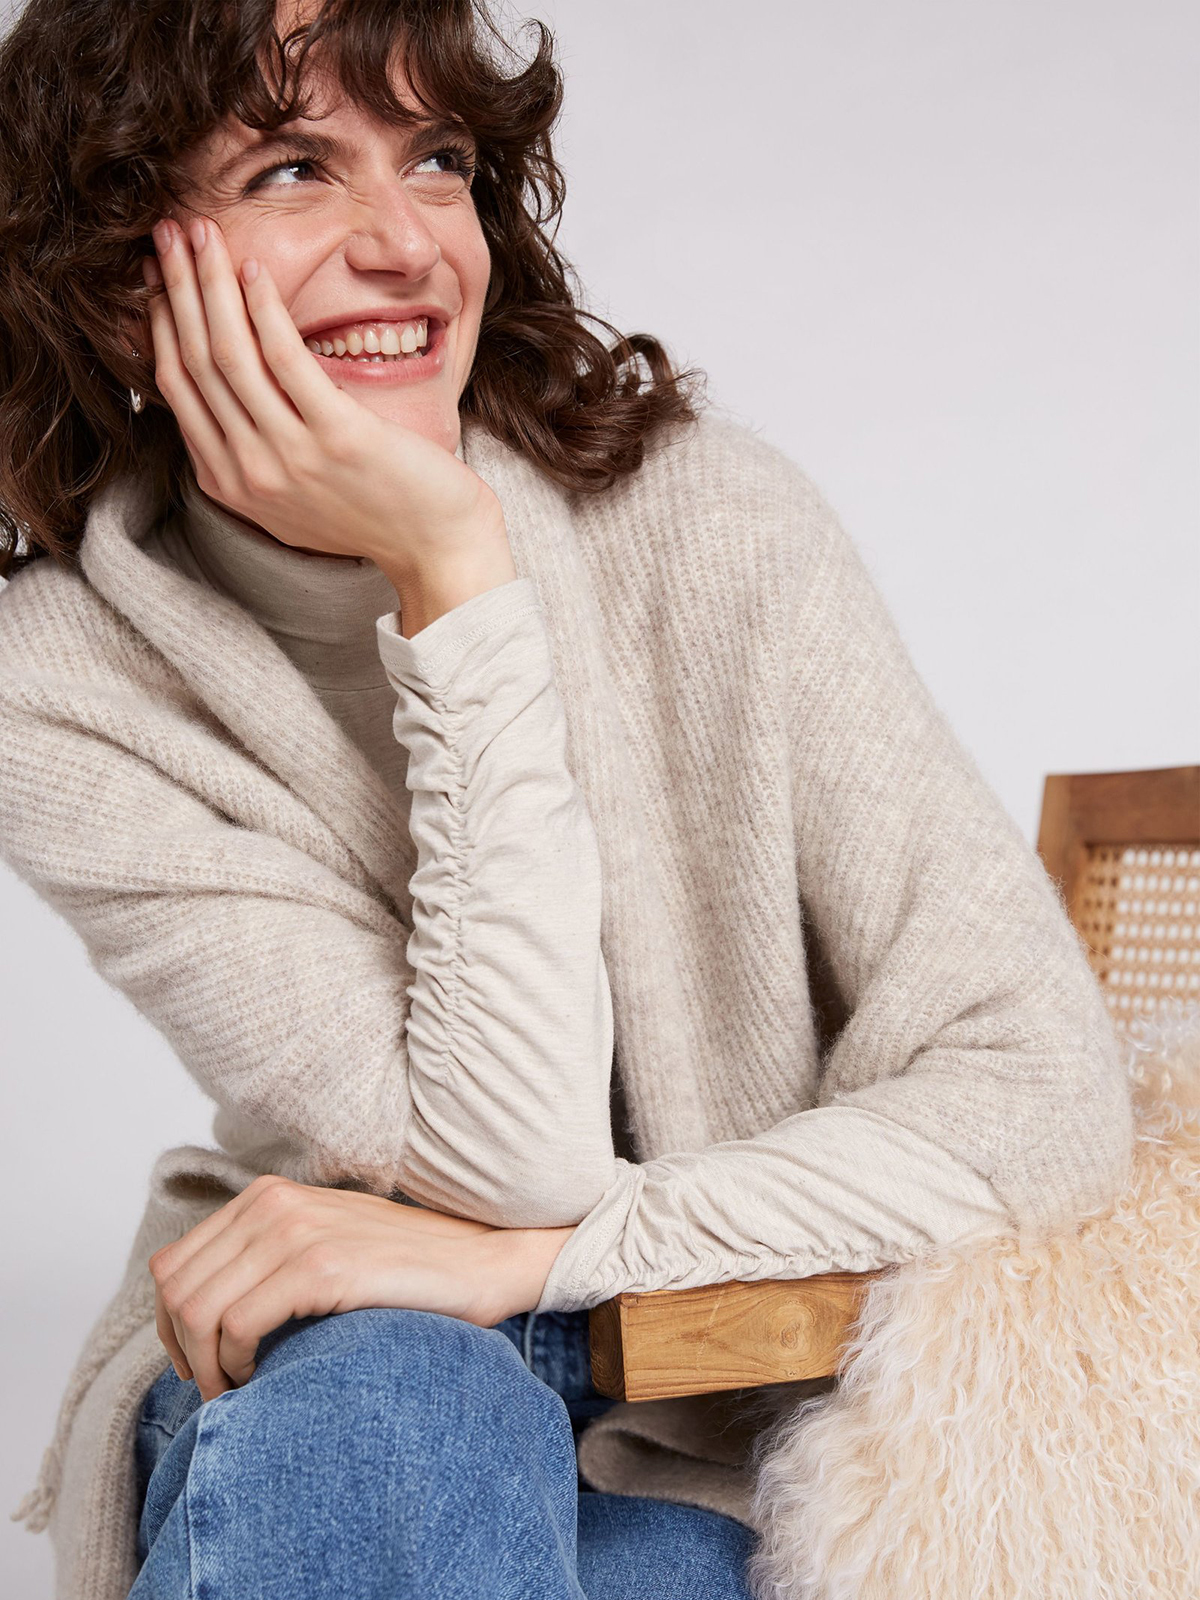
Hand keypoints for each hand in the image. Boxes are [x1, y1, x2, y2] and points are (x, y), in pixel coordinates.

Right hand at [140, 215, 510, 587]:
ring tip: (203, 233)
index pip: (177, 387)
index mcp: (229, 483)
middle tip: (167, 232)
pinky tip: (254, 269)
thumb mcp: (292, 493)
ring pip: (228, 354)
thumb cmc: (373, 510)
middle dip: (176, 287)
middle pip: (195, 362)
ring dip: (211, 283)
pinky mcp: (336, 436)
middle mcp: (249, 473)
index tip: (157, 275)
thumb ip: (253, 451)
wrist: (435, 545)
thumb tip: (229, 392)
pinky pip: (284, 359)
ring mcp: (290, 457)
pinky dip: (263, 308)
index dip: (161, 323)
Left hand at [148, 1174, 510, 1400]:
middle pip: (175, 1288)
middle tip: (214, 1387)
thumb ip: (266, 1260)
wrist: (480, 1261)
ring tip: (236, 1389)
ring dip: (205, 1365)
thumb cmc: (402, 1270)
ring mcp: (296, 1230)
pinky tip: (261, 1376)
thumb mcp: (321, 1245)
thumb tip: (200, 1316)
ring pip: (198, 1310)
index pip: (172, 1265)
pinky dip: (235, 1364)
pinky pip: (237, 1324)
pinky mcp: (321, 1265)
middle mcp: (272, 1203)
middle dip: (181, 1352)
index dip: (169, 1327)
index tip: (196, 1364)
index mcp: (266, 1195)